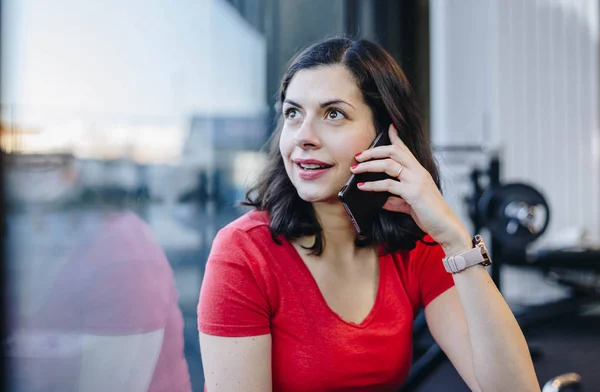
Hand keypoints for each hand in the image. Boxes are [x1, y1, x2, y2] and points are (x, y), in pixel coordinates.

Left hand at [351, 124, 470, 251]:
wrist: (447, 227)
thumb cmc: (431, 215)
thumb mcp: (411, 205)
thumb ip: (397, 200)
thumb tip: (382, 201)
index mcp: (419, 171)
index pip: (405, 149)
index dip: (396, 136)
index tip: (388, 127)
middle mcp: (418, 172)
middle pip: (393, 151)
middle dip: (373, 151)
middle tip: (358, 155)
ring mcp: (416, 181)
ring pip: (388, 164)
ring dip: (368, 165)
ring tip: (355, 169)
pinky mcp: (413, 193)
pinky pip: (388, 184)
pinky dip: (372, 185)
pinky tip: (363, 186)